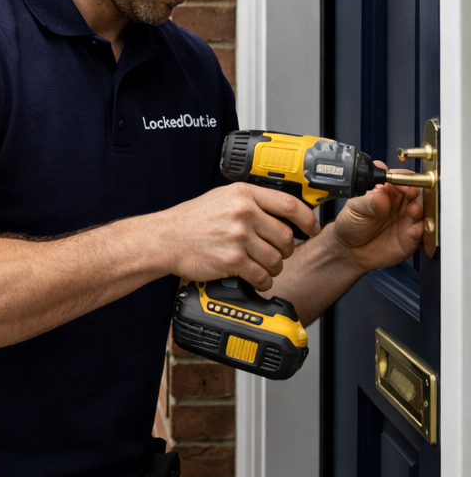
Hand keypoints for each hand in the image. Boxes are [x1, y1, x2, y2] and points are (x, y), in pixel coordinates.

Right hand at [155, 183, 320, 290]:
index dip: (307, 219)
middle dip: (286, 249)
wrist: (165, 239)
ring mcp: (238, 236)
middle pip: (286, 236)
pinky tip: (254, 278)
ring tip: (262, 267)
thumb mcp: (221, 199)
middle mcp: (243, 213)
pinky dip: (262, 281)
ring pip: (276, 259)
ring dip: (273, 267)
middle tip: (277, 253)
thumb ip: (251, 202)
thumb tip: (281, 212)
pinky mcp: (232, 259)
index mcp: (243, 194)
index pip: (289, 204)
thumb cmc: (191, 221)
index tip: (311, 228)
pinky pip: (261, 275)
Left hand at [330, 164, 423, 271]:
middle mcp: (401, 203)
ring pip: (425, 210)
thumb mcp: (354, 209)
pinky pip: (423, 231)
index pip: (402, 179)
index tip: (406, 186)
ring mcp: (408, 219)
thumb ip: (368, 201)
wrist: (350, 250)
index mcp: (387, 191)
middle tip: (412, 198)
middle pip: (419, 192)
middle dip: (419, 194)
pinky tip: (412, 231)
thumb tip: (381, 193)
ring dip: (423, 210)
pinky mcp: (413, 236)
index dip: (406, 180)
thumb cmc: (351, 224)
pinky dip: (421, 230)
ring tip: (413, 212)